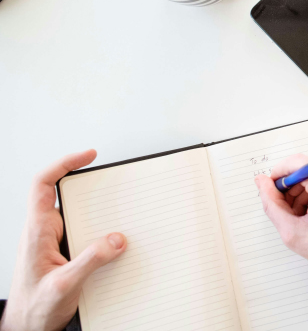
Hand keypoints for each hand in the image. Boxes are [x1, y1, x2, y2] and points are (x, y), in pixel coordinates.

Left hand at [1, 151, 126, 330]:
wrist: (26, 330)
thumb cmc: (33, 309)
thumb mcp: (64, 285)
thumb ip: (90, 261)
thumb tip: (115, 239)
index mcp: (37, 231)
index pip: (43, 184)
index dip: (65, 164)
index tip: (88, 156)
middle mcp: (43, 232)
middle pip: (64, 195)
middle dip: (90, 187)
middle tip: (113, 181)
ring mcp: (52, 242)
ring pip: (76, 214)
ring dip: (97, 213)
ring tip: (118, 213)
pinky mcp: (62, 253)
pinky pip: (82, 232)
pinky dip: (100, 231)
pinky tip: (113, 242)